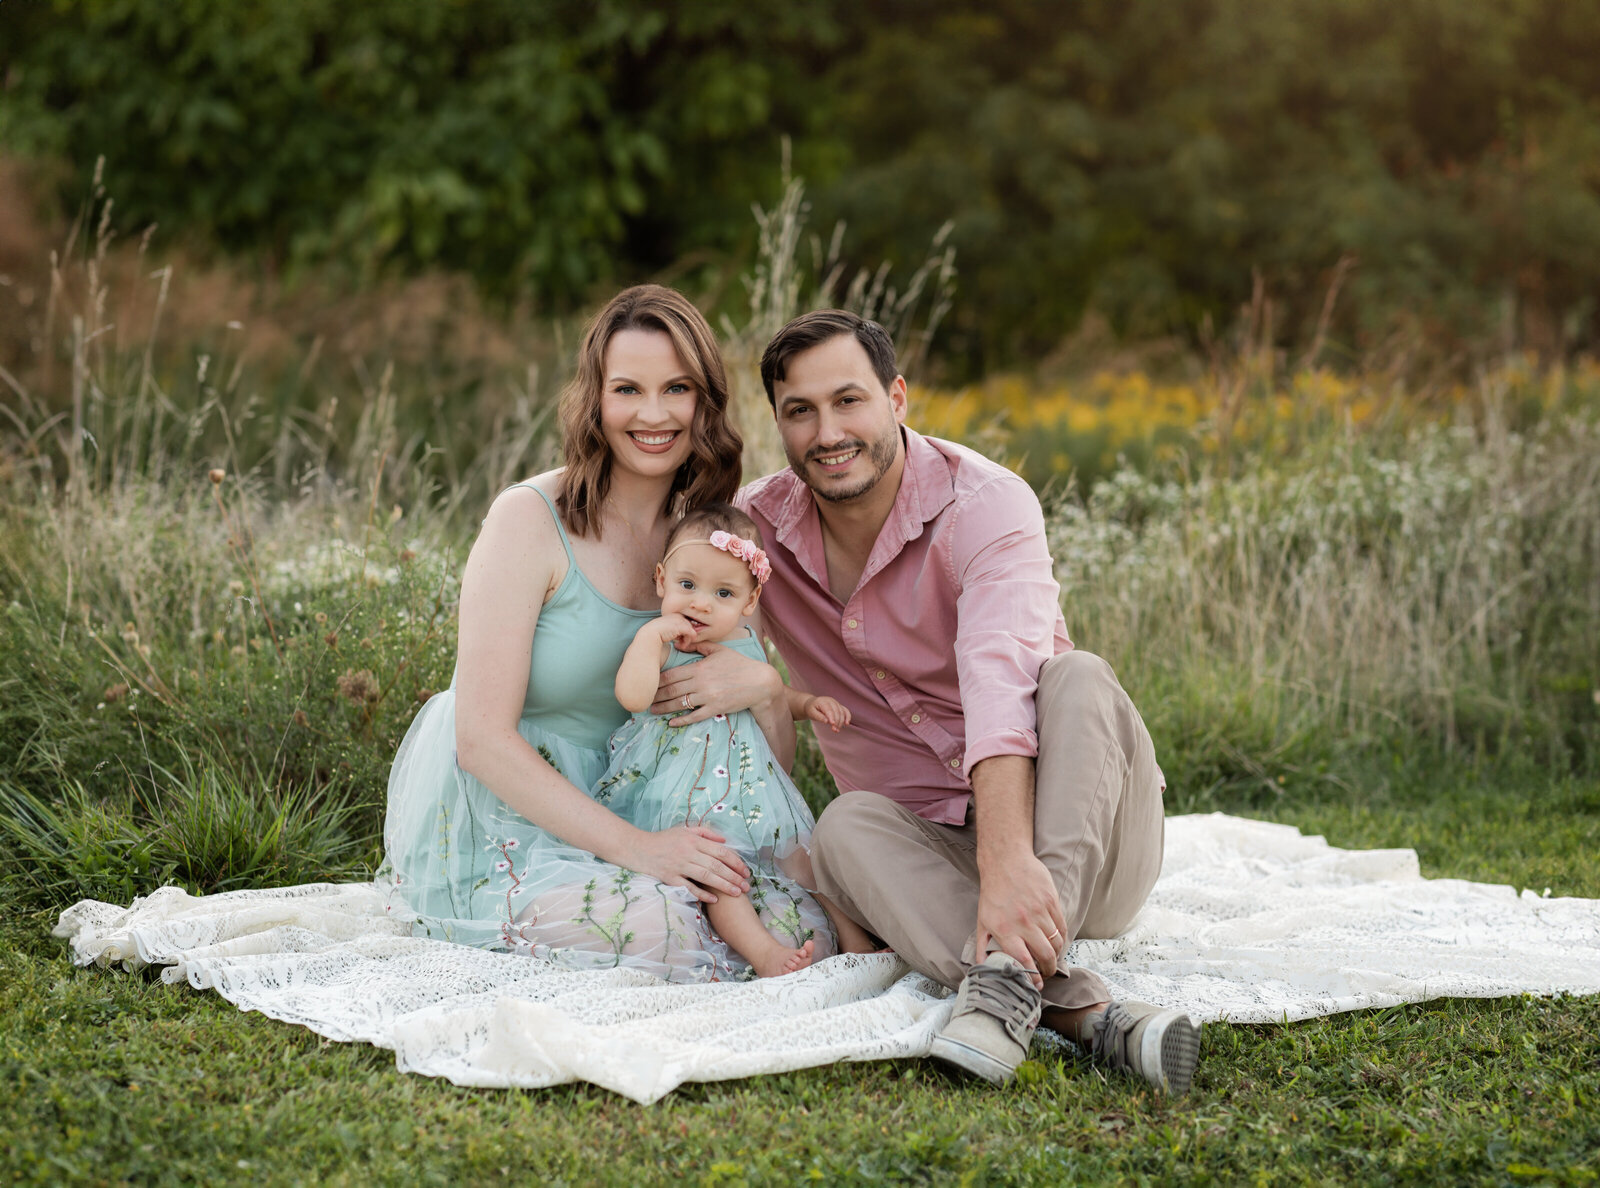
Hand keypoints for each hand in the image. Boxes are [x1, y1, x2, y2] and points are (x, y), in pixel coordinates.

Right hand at [625, 825, 750, 902]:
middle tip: (747, 886)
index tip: (746, 871)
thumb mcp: (684, 830)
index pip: (720, 851)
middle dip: (734, 876)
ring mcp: (679, 866)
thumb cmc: (663, 839)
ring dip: (724, 885)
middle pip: (716, 865)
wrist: (638, 849)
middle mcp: (688, 852)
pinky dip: (702, 894)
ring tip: (737, 893)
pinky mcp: (670, 878)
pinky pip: (689, 888)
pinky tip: (714, 899)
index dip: (735, 862)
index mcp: (693, 840)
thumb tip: (725, 841)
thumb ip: (705, 833)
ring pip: (706, 876)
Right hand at [650, 612, 699, 651]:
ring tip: (681, 646)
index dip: (683, 632)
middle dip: (686, 636)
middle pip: (689, 626)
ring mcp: (680, 620)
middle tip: (680, 643)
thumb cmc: (656, 634)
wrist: (649, 634)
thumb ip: (675, 630)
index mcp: (673, 614)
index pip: (684, 623)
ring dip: (687, 640)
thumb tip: (684, 635)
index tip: (678, 640)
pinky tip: (682, 646)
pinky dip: (688, 641)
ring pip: (691, 630)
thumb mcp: (667, 630)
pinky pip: (691, 633)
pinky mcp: (682, 626)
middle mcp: (677, 615)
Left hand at [651, 641, 779, 725]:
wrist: (759, 682)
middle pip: (672, 690)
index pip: (672, 674)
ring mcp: (708, 697)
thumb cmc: (740, 664)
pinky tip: (671, 723)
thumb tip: (679, 643)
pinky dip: (681, 720)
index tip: (648, 683)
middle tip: (645, 699)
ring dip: (664, 708)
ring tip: (653, 711)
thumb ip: (699, 646)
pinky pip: (695, 716)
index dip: (658, 681)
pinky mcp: (715, 709)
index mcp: (700, 667)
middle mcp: (701, 683)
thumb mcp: (720, 650)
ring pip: (680, 703)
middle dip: (657, 695)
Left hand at [805, 695, 850, 732]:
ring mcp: (836, 703)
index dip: (832, 717)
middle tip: (834, 730)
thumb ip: (818, 717)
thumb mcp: (811, 713)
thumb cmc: (811, 709)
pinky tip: (847, 723)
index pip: (829, 710)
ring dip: (841, 721)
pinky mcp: (839, 706)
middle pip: (837, 711)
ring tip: (837, 730)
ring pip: (842, 712)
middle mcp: (831, 701)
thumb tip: (826, 721)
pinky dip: (848, 716)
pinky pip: (846, 710)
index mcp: (823, 701)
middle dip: (837, 721)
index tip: (833, 724)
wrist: (812, 704)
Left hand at [972, 851, 1067, 989]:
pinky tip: (1056, 941)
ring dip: (1057, 955)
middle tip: (1047, 973)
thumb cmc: (992, 893)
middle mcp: (1024, 922)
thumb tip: (982, 968)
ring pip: (1057, 942)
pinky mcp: (1051, 900)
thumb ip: (983, 946)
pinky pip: (1062, 926)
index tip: (1036, 985)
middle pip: (1046, 955)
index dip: (1033, 977)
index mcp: (1005, 929)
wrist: (1005, 861)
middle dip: (1049, 970)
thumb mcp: (982, 921)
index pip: (1024, 961)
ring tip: (1052, 958)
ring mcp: (1040, 911)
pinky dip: (1061, 938)